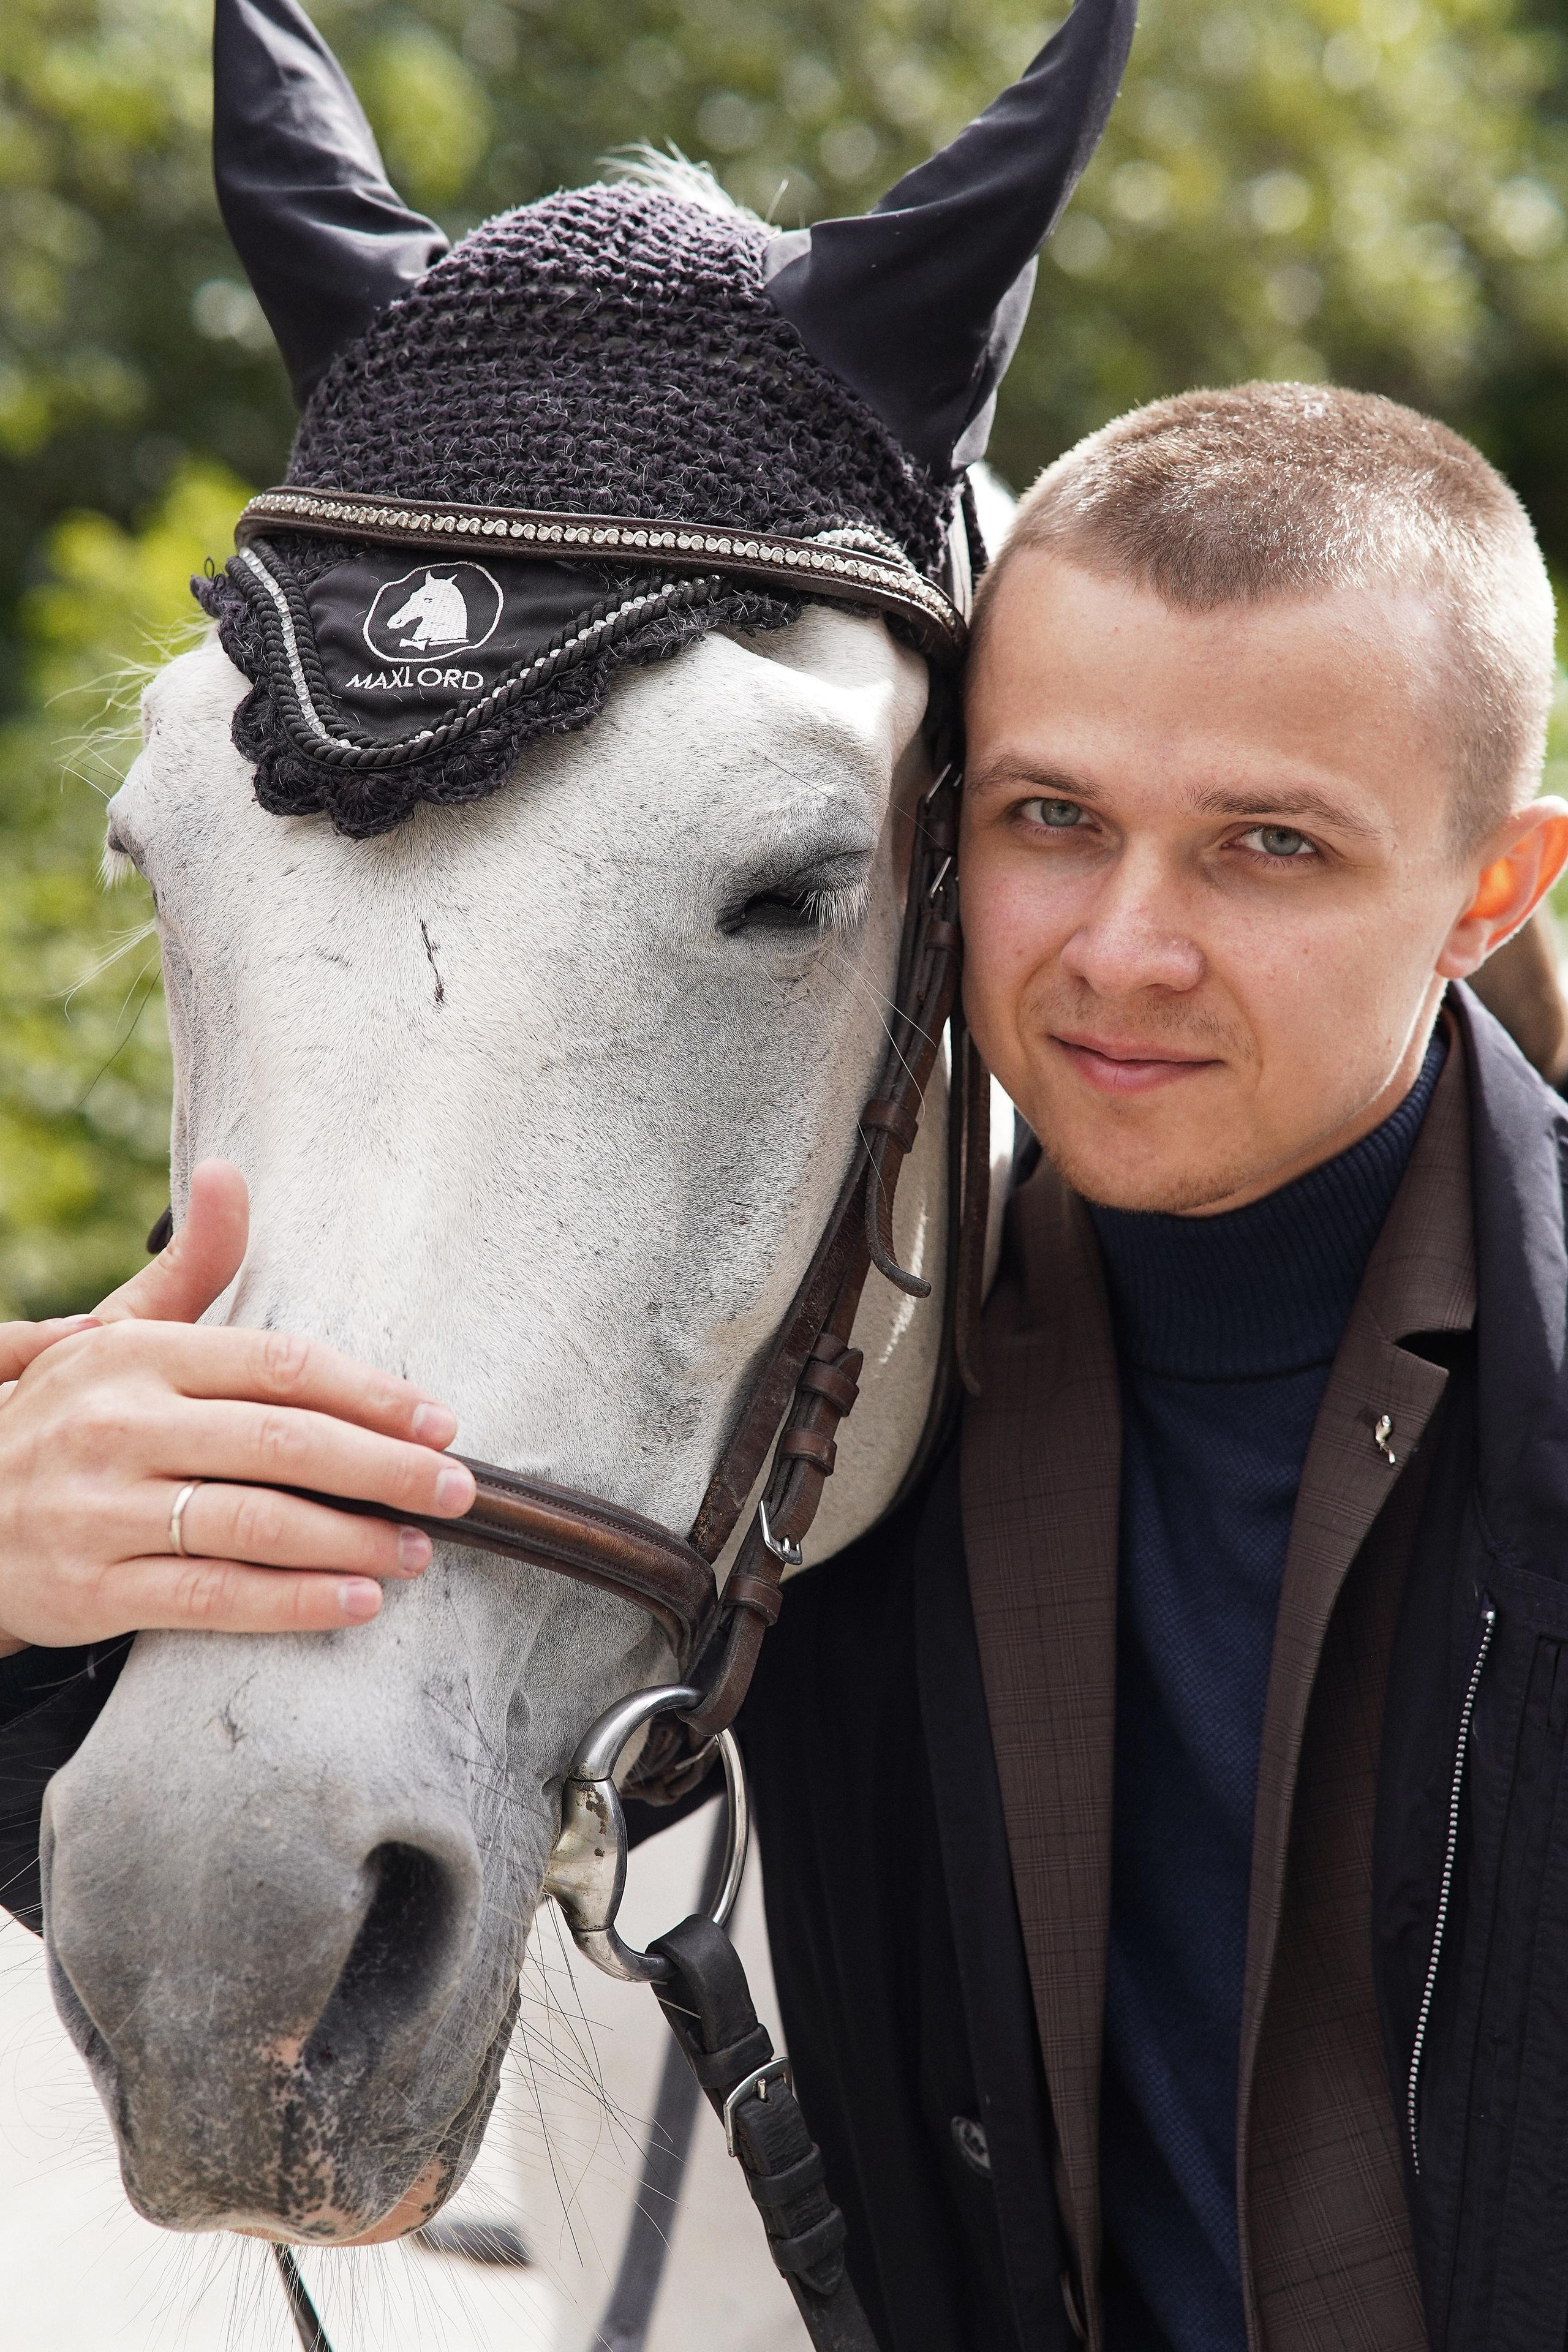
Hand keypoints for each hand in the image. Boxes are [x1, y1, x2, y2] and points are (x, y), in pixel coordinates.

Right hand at [0, 1161, 475, 1653]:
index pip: (281, 1367)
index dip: (372, 1395)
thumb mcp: (112, 1336)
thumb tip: (229, 1174)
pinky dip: (294, 1604)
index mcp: (136, 1355)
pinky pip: (211, 1599)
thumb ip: (190, 1271)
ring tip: (419, 1549)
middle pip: (283, 1444)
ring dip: (353, 1539)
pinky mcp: (90, 1588)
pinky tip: (357, 1602)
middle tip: (457, 1488)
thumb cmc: (62, 1420)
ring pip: (255, 1524)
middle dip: (386, 1469)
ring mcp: (100, 1510)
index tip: (440, 1422)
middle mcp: (117, 1426)